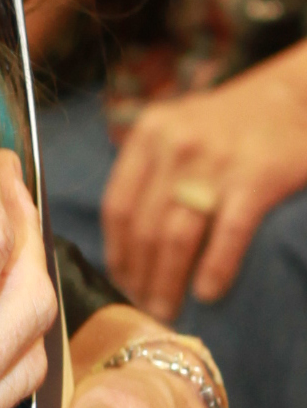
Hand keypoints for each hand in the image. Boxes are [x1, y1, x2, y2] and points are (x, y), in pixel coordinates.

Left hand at [102, 51, 306, 315]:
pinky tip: (207, 294)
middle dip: (140, 277)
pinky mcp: (255, 179)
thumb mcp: (177, 127)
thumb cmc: (230, 123)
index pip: (118, 206)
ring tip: (168, 312)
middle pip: (144, 228)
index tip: (121, 282)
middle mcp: (175, 146)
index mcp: (149, 134)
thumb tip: (127, 238)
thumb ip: (150, 168)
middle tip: (145, 309)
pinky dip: (214, 269)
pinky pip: (226, 234)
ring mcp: (215, 163)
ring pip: (176, 237)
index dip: (117, 252)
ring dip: (168, 282)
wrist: (292, 95)